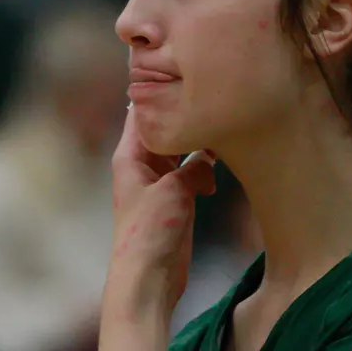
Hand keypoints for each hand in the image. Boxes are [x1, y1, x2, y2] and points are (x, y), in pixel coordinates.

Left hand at [106, 105, 216, 317]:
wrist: (148, 278)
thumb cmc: (149, 233)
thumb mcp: (173, 190)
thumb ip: (193, 165)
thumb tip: (209, 157)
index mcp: (130, 156)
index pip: (141, 112)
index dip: (157, 91)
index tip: (181, 72)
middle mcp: (142, 165)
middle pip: (165, 129)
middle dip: (186, 119)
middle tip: (214, 101)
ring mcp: (160, 183)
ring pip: (182, 151)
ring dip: (200, 148)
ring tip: (222, 138)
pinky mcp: (176, 201)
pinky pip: (192, 174)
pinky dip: (204, 174)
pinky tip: (214, 183)